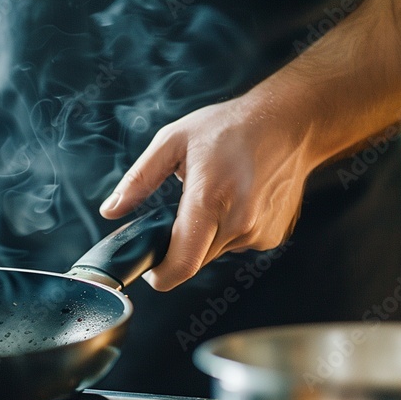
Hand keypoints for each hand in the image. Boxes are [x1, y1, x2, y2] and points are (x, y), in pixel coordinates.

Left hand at [99, 94, 314, 290]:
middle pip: (194, 260)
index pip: (182, 263)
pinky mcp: (273, 236)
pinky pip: (236, 245)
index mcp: (209, 200)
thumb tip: (110, 211)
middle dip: (177, 247)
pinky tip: (233, 200)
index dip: (160, 275)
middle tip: (176, 214)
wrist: (290, 123)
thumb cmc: (230, 127)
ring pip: (214, 253)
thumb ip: (138, 180)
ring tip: (212, 196)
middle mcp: (238, 223)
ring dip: (204, 236)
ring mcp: (260, 232)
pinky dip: (226, 230)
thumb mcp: (172, 141)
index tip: (148, 270)